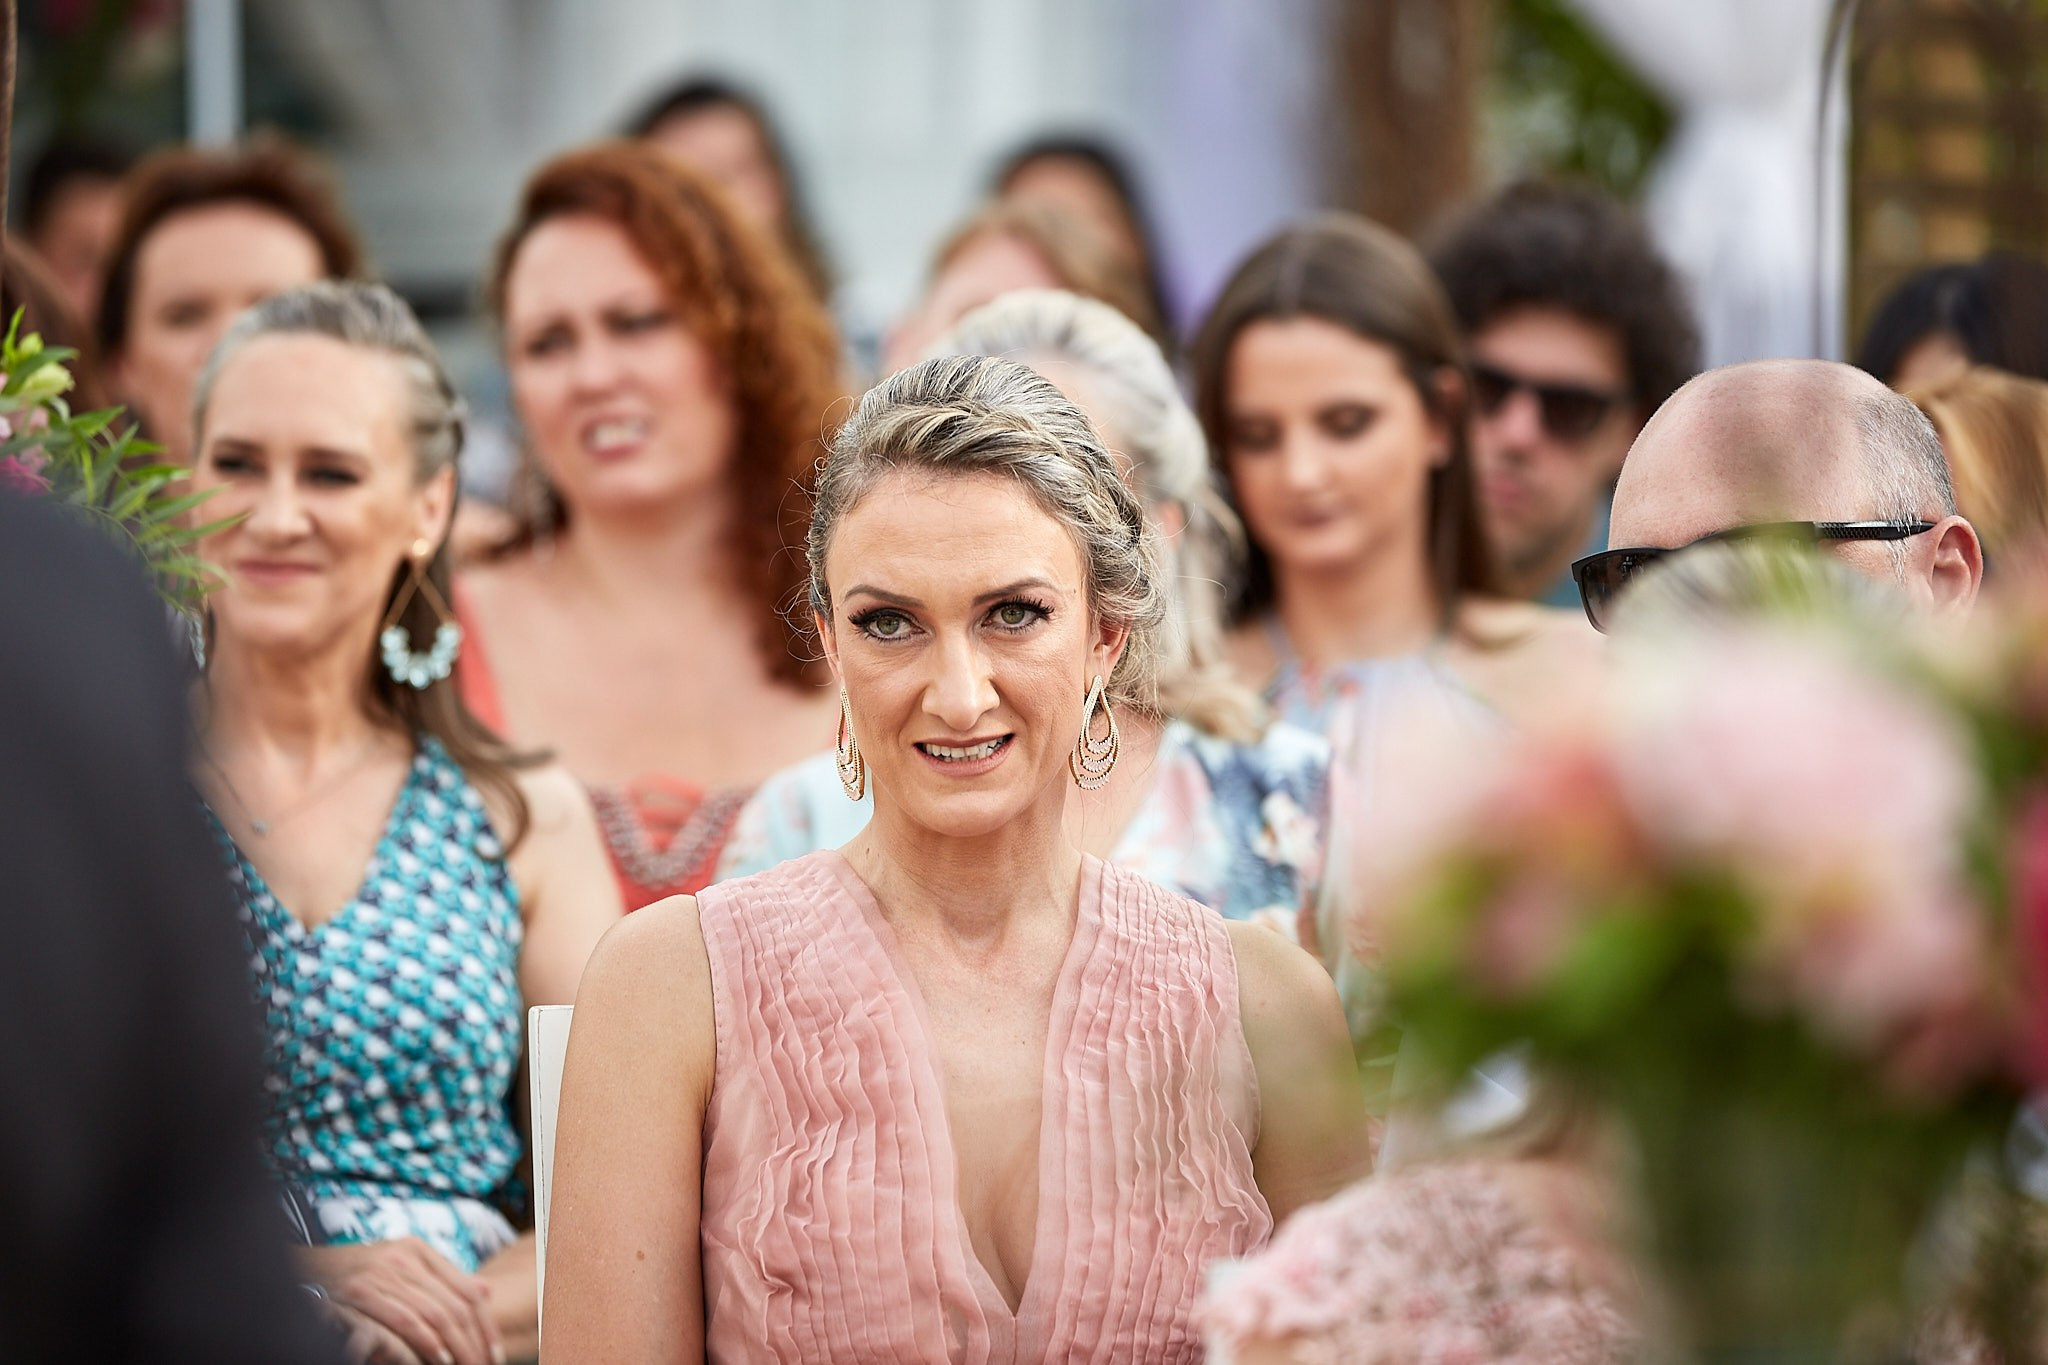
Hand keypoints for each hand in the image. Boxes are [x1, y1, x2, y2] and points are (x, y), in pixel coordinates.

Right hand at [303, 1239, 504, 1364]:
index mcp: (419, 1250)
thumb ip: (439, 1277)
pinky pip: (403, 1319)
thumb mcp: (400, 1265)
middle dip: (473, 1344)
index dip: (486, 1325)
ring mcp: (381, 1273)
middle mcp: (403, 1258)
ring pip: (433, 1314)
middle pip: (454, 1307)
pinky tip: (436, 1358)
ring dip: (453, 1348)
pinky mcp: (359, 1291)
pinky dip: (424, 1342)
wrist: (302, 1268)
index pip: (467, 1291)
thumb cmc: (356, 1273)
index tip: (495, 1353)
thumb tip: (485, 1291)